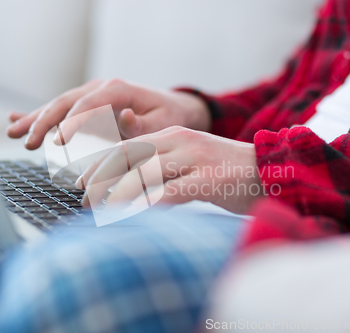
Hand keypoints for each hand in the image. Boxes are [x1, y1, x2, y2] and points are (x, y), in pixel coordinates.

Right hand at [6, 79, 210, 149]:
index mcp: (117, 90)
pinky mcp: (87, 104)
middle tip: (27, 142)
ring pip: (57, 105)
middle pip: (64, 103)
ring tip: (12, 133)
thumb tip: (124, 115)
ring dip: (35, 119)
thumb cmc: (169, 117)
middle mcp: (100, 88)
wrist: (174, 107)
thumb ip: (141, 124)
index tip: (57, 143)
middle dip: (44, 122)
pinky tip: (15, 118)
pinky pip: (61, 109)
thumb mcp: (162, 122)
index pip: (86, 104)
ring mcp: (91, 94)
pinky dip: (39, 115)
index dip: (70, 123)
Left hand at [77, 126, 260, 214]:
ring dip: (120, 194)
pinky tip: (136, 214)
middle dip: (101, 179)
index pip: (125, 147)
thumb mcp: (187, 162)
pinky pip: (174, 191)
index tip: (82, 183)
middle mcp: (180, 142)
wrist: (267, 170)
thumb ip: (160, 170)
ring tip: (104, 211)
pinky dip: (151, 203)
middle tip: (84, 200)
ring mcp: (195, 159)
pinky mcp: (210, 180)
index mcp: (171, 136)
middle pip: (129, 157)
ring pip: (146, 173)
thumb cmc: (223, 172)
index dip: (100, 165)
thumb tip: (127, 190)